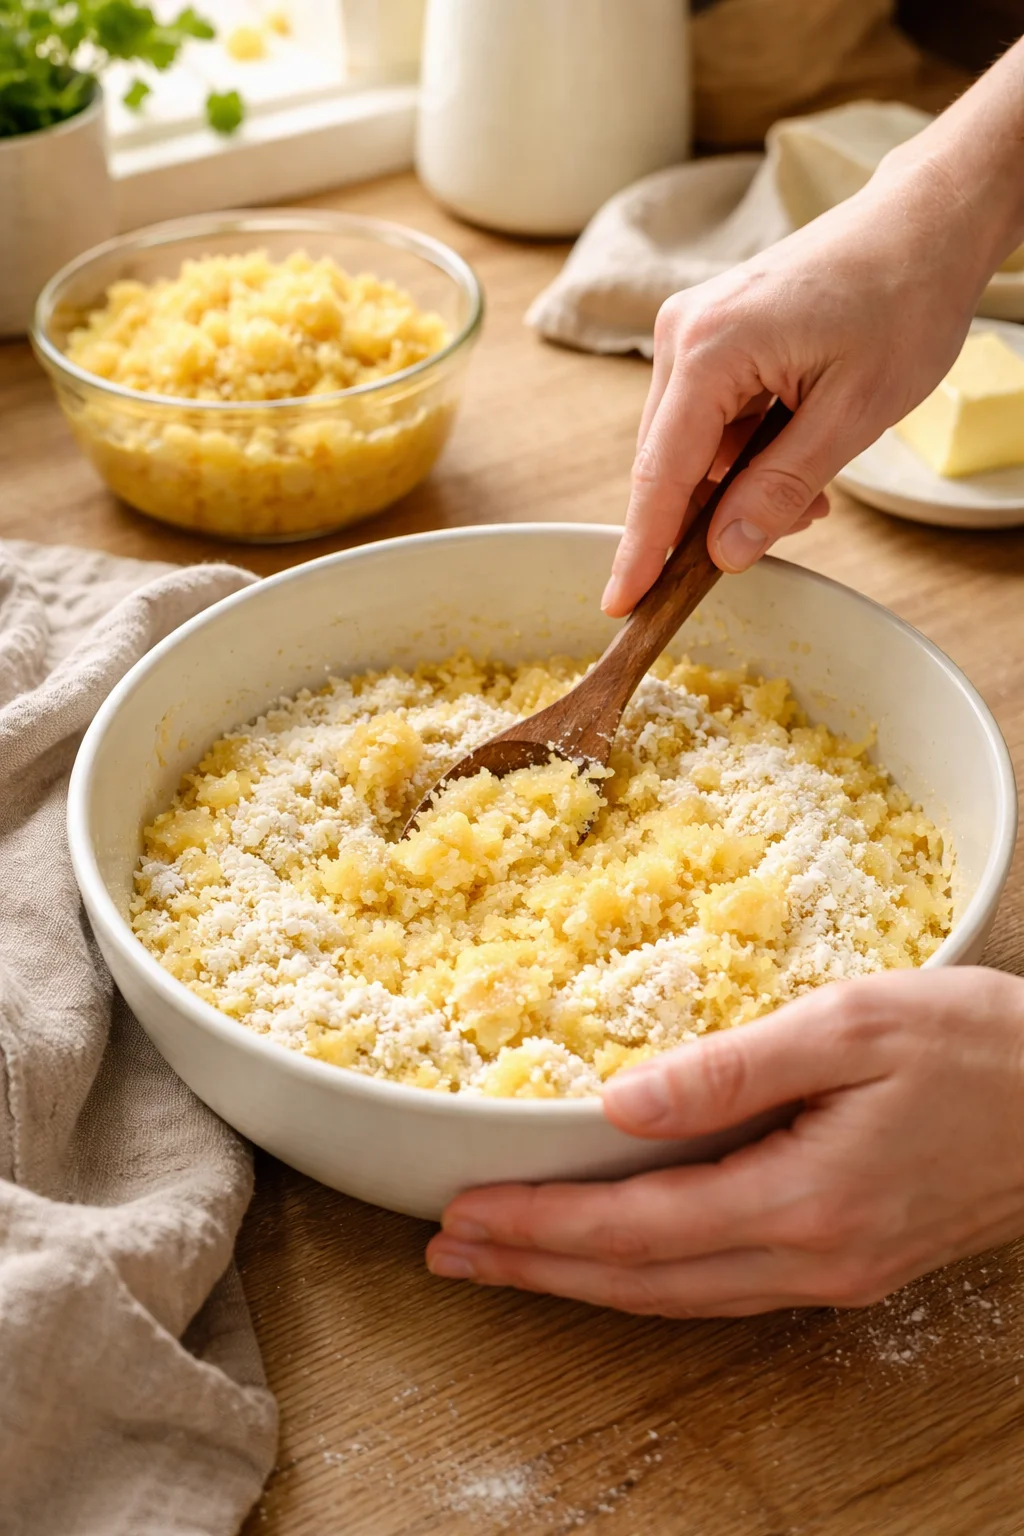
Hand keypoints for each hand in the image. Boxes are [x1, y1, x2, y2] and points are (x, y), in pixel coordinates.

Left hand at [426, 969, 1023, 1315]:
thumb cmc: (980, 1048)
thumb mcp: (852, 1025)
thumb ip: (731, 1067)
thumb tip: (619, 1102)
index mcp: (805, 1198)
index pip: (636, 1228)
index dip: (540, 1225)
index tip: (463, 1214)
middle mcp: (812, 1257)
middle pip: (642, 1281)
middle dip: (538, 1268)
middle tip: (451, 1253)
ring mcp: (834, 1271)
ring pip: (679, 1296)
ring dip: (584, 1281)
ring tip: (509, 1261)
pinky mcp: (851, 1260)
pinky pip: (725, 1286)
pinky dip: (651, 1276)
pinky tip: (618, 1259)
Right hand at [601, 163, 987, 614]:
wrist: (924, 225)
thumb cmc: (901, 299)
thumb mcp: (852, 415)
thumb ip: (780, 489)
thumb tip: (724, 553)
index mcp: (709, 349)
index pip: (661, 474)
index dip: (642, 549)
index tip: (622, 605)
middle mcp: (682, 335)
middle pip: (669, 464)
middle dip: (715, 516)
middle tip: (784, 533)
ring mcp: (692, 331)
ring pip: (691, 448)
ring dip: (740, 484)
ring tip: (814, 488)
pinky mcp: (711, 335)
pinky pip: (709, 420)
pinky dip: (746, 453)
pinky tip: (797, 452)